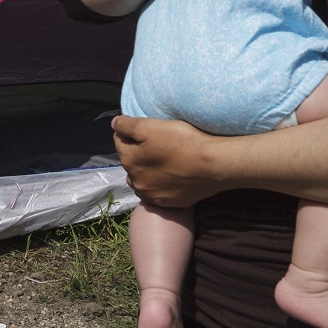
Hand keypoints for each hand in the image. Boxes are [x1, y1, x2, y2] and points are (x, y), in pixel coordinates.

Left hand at [113, 117, 227, 207]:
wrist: (213, 165)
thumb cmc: (181, 141)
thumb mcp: (149, 126)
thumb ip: (126, 125)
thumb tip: (114, 124)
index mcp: (129, 161)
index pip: (120, 141)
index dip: (130, 132)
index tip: (146, 128)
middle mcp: (136, 182)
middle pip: (131, 162)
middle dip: (138, 153)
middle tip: (157, 144)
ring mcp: (153, 195)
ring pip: (142, 180)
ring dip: (147, 171)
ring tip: (163, 161)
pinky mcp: (169, 203)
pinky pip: (158, 192)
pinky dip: (160, 184)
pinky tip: (172, 176)